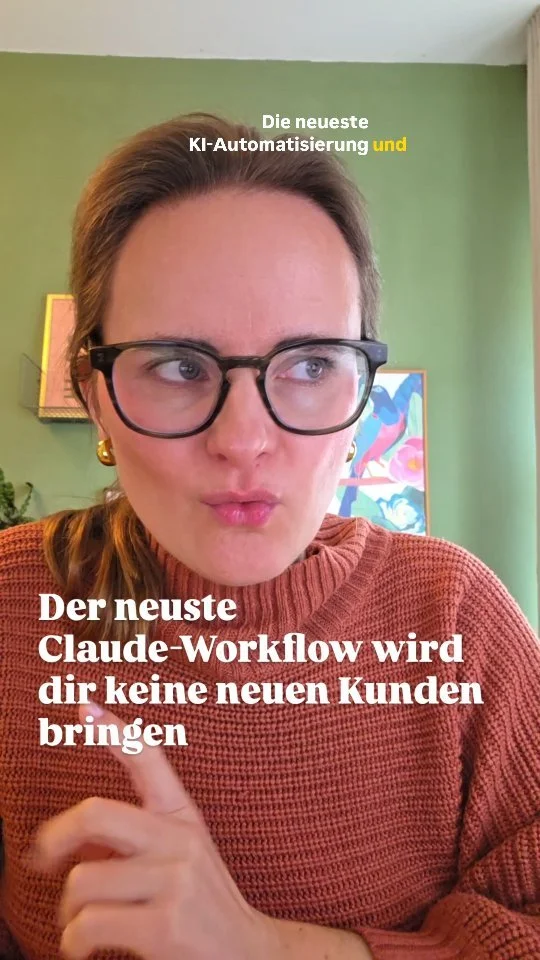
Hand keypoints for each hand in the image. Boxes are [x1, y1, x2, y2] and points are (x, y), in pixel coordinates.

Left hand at [32, 703, 279, 959]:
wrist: (249, 955)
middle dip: (54, 838)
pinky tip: (87, 948)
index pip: (150, 759)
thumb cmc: (203, 909)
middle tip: (40, 859)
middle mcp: (180, 841)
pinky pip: (88, 926)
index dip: (115, 730)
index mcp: (183, 818)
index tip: (84, 705)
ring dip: (68, 913)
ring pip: (83, 881)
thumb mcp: (181, 860)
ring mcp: (174, 881)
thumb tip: (74, 841)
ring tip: (81, 925)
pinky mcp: (164, 925)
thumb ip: (137, 840)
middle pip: (96, 813)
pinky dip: (75, 944)